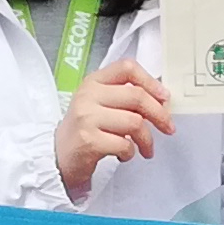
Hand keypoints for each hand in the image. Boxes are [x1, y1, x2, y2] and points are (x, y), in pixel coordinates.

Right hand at [54, 60, 174, 195]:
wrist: (56, 157)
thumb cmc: (84, 131)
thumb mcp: (99, 105)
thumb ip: (124, 98)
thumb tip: (161, 100)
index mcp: (93, 82)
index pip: (127, 68)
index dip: (151, 81)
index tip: (164, 97)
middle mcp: (88, 95)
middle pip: (137, 96)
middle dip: (159, 114)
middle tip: (167, 128)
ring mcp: (86, 117)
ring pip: (135, 122)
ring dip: (147, 140)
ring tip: (145, 149)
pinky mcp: (88, 141)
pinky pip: (124, 145)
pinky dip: (130, 153)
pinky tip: (124, 155)